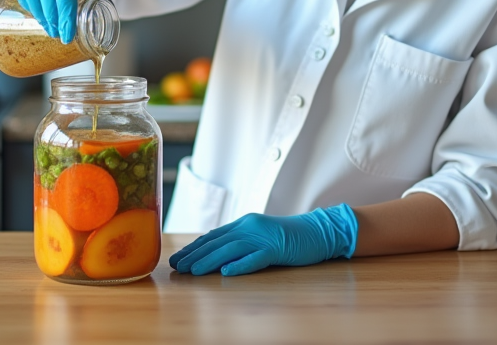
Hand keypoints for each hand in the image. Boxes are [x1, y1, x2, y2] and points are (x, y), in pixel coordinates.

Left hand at [169, 204, 357, 276]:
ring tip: (194, 272)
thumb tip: (216, 255)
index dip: (194, 248)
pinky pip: (257, 257)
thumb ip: (240, 242)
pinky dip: (242, 264)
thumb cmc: (288, 237)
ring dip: (210, 260)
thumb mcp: (259, 236)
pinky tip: (228, 272)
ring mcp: (264, 237)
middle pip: (217, 242)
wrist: (318, 231)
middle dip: (195, 255)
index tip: (177, 259)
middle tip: (177, 267)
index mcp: (244, 224)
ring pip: (231, 248)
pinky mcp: (278, 248)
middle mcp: (250, 227)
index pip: (213, 236)